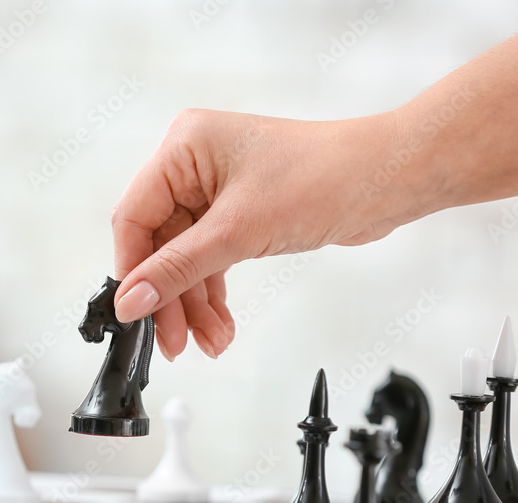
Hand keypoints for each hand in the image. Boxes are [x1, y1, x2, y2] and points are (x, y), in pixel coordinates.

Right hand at [111, 108, 424, 359]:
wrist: (386, 180)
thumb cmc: (323, 178)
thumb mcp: (237, 231)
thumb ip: (177, 269)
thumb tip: (131, 300)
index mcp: (183, 147)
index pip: (135, 217)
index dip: (133, 270)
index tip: (135, 313)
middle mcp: (195, 163)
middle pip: (161, 244)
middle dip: (171, 296)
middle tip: (174, 341)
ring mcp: (218, 189)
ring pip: (187, 258)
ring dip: (195, 303)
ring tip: (209, 341)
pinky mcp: (241, 212)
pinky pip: (212, 258)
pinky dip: (214, 292)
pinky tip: (220, 325)